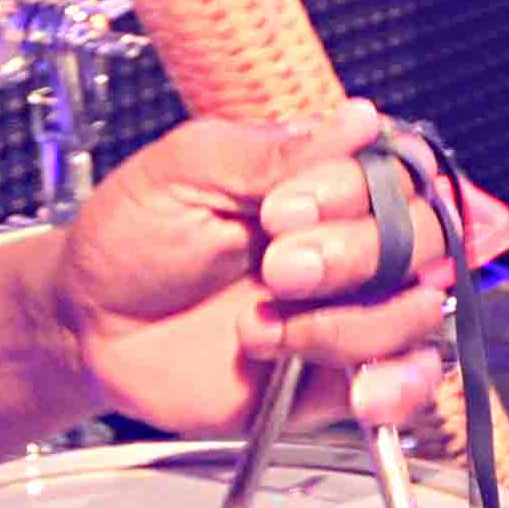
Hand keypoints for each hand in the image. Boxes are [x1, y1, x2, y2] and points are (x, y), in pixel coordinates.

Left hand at [45, 102, 508, 438]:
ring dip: (347, 324)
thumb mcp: (187, 170)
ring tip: (267, 325)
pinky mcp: (331, 379)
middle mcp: (346, 244)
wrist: (86, 324)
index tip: (283, 208)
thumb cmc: (129, 236)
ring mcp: (344, 312)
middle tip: (276, 265)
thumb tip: (360, 120)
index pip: (401, 173)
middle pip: (422, 241)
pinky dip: (396, 386)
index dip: (359, 193)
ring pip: (414, 314)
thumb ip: (275, 152)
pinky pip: (402, 385)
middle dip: (352, 256)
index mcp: (322, 182)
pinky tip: (358, 387)